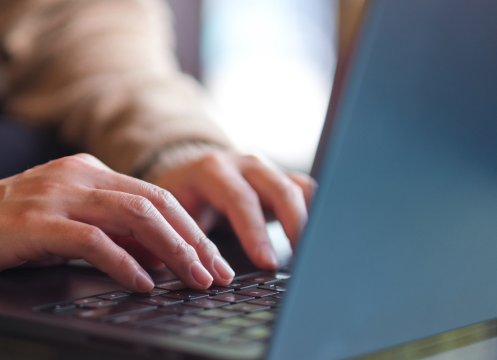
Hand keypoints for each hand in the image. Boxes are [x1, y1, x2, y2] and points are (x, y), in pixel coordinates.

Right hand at [0, 154, 235, 291]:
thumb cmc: (6, 229)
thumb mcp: (65, 225)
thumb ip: (109, 232)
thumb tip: (158, 256)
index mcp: (88, 172)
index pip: (155, 195)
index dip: (191, 228)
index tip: (214, 259)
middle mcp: (78, 176)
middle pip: (154, 202)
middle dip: (193, 240)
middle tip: (217, 273)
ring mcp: (57, 195)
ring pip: (133, 215)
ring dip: (171, 250)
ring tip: (194, 279)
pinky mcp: (35, 221)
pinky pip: (91, 239)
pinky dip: (123, 262)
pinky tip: (142, 282)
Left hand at [148, 150, 316, 269]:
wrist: (186, 175)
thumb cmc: (181, 201)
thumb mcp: (176, 217)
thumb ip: (192, 241)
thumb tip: (209, 275)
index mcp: (213, 171)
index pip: (239, 199)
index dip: (255, 231)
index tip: (267, 262)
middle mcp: (244, 166)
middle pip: (279, 189)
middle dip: (294, 225)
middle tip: (302, 260)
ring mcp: (267, 170)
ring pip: (299, 188)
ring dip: (312, 219)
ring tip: (317, 252)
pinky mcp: (282, 180)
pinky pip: (307, 192)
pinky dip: (317, 214)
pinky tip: (321, 239)